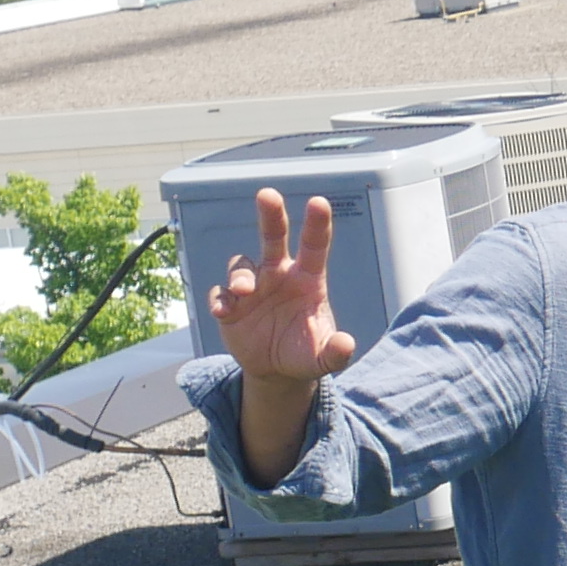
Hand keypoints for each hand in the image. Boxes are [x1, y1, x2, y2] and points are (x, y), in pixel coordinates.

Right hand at [210, 188, 359, 383]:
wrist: (277, 370)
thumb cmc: (305, 352)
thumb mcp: (324, 357)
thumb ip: (336, 352)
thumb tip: (346, 345)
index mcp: (307, 280)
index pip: (314, 246)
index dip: (316, 224)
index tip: (318, 202)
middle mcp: (278, 275)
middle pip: (273, 237)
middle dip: (271, 215)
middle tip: (267, 194)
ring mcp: (253, 287)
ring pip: (242, 266)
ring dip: (240, 275)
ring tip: (244, 291)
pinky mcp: (230, 305)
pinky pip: (220, 295)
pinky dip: (220, 301)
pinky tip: (224, 312)